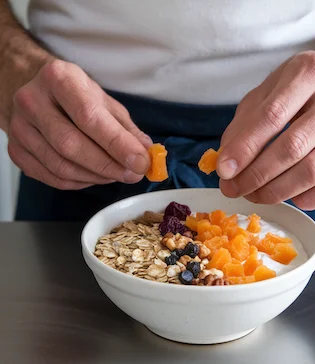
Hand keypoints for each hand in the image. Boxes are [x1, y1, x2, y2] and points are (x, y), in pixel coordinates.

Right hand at [7, 60, 151, 189]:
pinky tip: (96, 176)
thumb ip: (125, 128)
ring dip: (97, 177)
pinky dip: (80, 182)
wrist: (34, 91)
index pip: (89, 117)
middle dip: (108, 166)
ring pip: (61, 166)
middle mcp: (31, 100)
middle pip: (71, 145)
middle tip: (133, 174)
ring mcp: (19, 128)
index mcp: (58, 78)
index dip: (117, 144)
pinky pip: (52, 178)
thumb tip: (146, 153)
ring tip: (118, 174)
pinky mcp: (16, 151)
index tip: (140, 162)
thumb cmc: (75, 95)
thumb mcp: (104, 101)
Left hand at [218, 51, 314, 209]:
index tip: (224, 171)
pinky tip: (290, 195)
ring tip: (255, 195)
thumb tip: (226, 164)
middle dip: (255, 176)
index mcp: (310, 72)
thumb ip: (245, 123)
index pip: (272, 116)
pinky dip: (305, 199)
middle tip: (234, 189)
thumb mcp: (270, 91)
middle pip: (292, 148)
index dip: (244, 148)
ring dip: (276, 191)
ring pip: (312, 172)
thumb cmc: (304, 90)